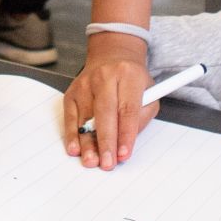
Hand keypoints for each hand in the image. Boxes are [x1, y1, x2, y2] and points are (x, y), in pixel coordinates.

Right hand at [57, 41, 155, 168]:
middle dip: (106, 141)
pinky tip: (75, 148)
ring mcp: (85, 84)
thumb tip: (125, 141)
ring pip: (86, 117)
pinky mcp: (71, 92)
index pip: (127, 109)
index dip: (126, 134)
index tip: (124, 154)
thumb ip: (142, 117)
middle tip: (107, 163)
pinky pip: (70, 117)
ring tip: (91, 161)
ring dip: (88, 142)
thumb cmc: (132, 80)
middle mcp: (104, 77)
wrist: (112, 57)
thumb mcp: (150, 93)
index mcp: (128, 75)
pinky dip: (72, 134)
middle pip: (105, 113)